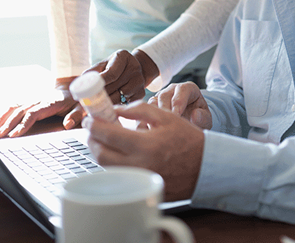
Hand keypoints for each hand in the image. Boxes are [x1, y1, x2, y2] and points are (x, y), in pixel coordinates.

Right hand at [0, 77, 79, 138]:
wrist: (70, 86)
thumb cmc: (75, 100)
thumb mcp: (81, 106)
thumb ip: (76, 115)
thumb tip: (68, 124)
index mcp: (50, 103)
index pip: (33, 114)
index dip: (23, 124)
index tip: (14, 135)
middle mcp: (37, 100)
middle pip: (19, 112)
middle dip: (6, 125)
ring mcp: (30, 100)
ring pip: (12, 109)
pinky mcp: (26, 102)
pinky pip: (11, 107)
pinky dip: (0, 115)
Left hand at [84, 101, 204, 200]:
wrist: (204, 166)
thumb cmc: (188, 139)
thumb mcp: (166, 116)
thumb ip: (140, 110)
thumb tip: (117, 109)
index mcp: (145, 145)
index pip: (108, 135)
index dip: (94, 124)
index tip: (89, 117)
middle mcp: (138, 165)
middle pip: (101, 154)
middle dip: (91, 139)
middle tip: (91, 128)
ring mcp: (138, 178)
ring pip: (107, 167)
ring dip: (99, 151)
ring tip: (101, 139)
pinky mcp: (141, 186)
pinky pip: (118, 175)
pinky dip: (111, 162)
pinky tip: (116, 152)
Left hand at [89, 49, 159, 105]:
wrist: (131, 69)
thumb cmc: (111, 68)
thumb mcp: (102, 66)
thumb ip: (90, 74)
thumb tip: (76, 88)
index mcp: (122, 56)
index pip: (111, 74)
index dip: (99, 84)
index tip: (88, 93)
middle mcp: (134, 67)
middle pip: (114, 87)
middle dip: (100, 96)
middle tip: (89, 103)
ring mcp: (140, 79)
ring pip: (120, 96)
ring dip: (108, 102)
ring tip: (100, 104)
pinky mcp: (142, 92)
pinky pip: (127, 103)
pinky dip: (118, 106)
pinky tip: (111, 105)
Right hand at [151, 82, 211, 129]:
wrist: (191, 123)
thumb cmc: (199, 119)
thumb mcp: (206, 119)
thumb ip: (203, 117)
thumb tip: (195, 115)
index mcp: (188, 88)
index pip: (182, 90)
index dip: (178, 102)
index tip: (177, 116)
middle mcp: (173, 90)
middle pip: (165, 95)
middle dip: (165, 110)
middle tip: (165, 124)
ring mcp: (161, 97)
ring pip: (153, 102)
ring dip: (154, 115)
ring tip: (157, 129)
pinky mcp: (152, 106)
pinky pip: (145, 110)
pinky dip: (146, 119)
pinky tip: (150, 131)